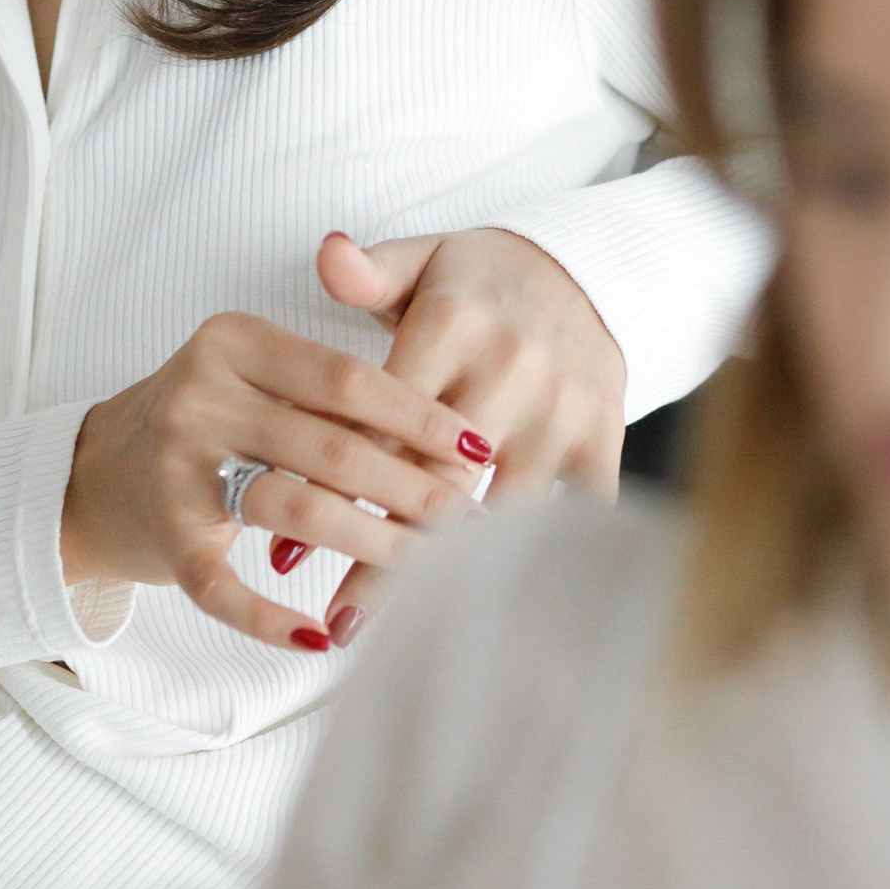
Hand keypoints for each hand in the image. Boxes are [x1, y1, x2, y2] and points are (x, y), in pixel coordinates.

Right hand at [60, 308, 491, 651]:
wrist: (93, 471)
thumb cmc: (204, 421)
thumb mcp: (253, 375)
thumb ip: (328, 391)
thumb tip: (446, 436)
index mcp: (234, 342)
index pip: (346, 378)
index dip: (419, 416)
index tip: (477, 448)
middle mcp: (201, 394)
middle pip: (331, 446)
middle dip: (412, 488)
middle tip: (470, 519)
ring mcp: (178, 465)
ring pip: (295, 509)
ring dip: (370, 546)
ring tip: (428, 571)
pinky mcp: (163, 536)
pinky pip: (225, 586)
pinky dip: (274, 619)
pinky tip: (324, 636)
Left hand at [272, 230, 624, 642]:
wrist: (586, 270)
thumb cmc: (477, 278)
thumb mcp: (420, 259)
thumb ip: (366, 271)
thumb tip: (326, 253)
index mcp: (452, 324)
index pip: (380, 419)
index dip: (333, 485)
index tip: (286, 548)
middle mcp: (509, 368)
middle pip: (436, 479)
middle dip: (384, 554)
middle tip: (339, 619)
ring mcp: (560, 408)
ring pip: (499, 510)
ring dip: (449, 575)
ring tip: (402, 635)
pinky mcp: (603, 437)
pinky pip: (572, 515)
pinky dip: (536, 563)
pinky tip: (493, 613)